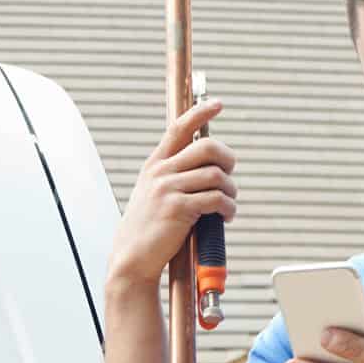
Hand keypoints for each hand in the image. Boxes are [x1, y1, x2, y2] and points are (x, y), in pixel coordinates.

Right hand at [105, 98, 237, 294]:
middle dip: (228, 159)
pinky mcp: (178, 209)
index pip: (178, 129)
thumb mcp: (154, 195)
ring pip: (217, 175)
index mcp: (155, 165)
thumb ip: (174, 177)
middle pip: (207, 147)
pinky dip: (228, 208)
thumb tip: (210, 168)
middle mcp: (160, 172)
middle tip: (230, 174)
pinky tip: (226, 217)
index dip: (199, 113)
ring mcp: (168, 189)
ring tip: (228, 204)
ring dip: (231, 191)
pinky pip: (216, 199)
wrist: (132, 259)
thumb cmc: (148, 230)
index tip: (216, 104)